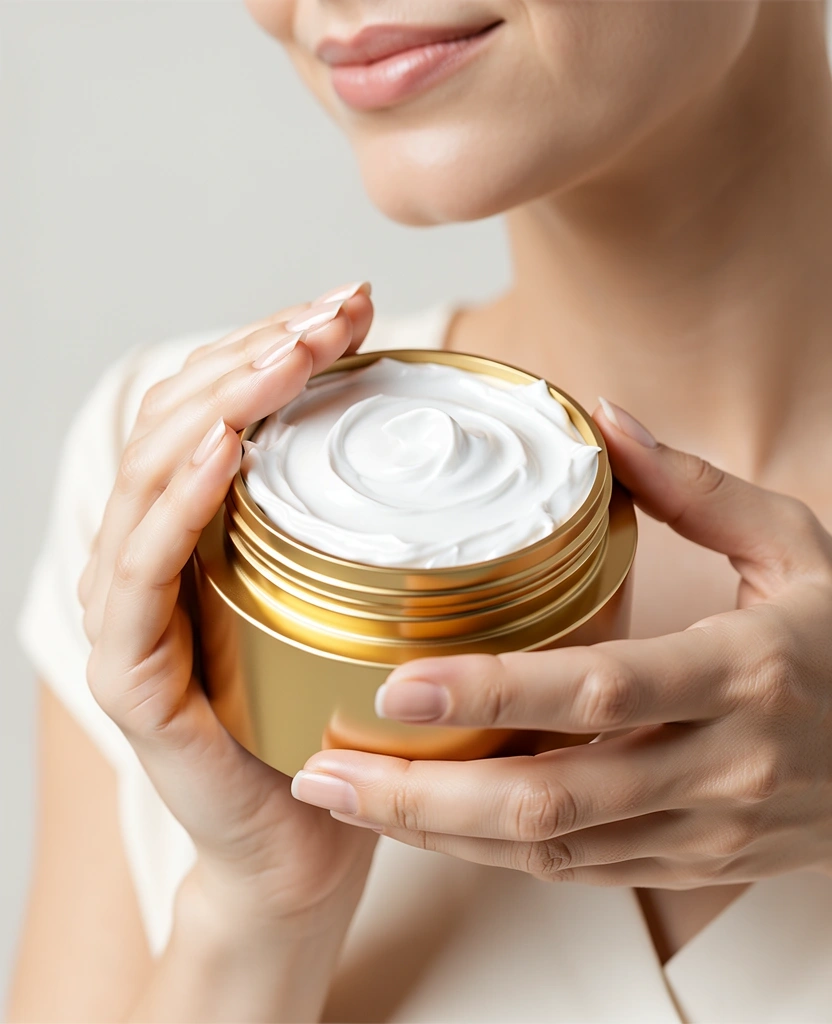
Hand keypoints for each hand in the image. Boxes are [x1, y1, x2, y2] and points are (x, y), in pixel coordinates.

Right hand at [79, 282, 380, 933]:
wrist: (310, 855)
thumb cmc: (351, 731)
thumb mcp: (375, 609)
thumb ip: (392, 536)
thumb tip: (481, 460)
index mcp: (203, 539)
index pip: (212, 412)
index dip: (270, 347)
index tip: (348, 306)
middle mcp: (153, 563)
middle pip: (177, 424)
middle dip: (255, 353)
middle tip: (335, 312)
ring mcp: (134, 618)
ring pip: (149, 477)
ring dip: (221, 400)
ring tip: (294, 354)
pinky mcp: (133, 681)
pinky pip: (144, 574)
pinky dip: (180, 502)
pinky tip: (227, 447)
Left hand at [292, 400, 831, 889]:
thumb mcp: (794, 544)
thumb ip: (694, 487)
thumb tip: (605, 422)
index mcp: (745, 672)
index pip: (597, 690)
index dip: (488, 692)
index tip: (392, 683)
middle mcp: (722, 766)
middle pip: (551, 800)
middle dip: (425, 795)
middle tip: (325, 769)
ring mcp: (708, 830)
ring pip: (550, 852)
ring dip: (438, 834)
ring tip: (346, 797)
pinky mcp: (696, 862)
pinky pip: (577, 870)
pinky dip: (491, 853)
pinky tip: (425, 822)